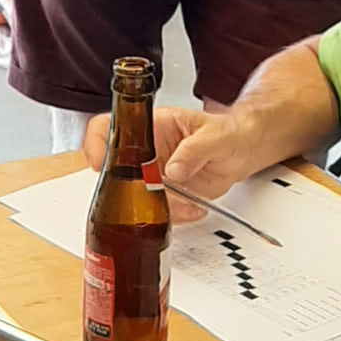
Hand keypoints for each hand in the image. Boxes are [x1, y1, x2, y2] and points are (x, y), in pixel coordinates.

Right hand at [83, 102, 223, 222]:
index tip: (101, 163)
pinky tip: (192, 206)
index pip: (109, 127)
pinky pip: (158, 211)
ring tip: (188, 201)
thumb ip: (195, 150)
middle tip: (155, 193)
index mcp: (152, 125)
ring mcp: (152, 174)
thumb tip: (174, 169)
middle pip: (117, 171)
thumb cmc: (228, 133)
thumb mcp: (215, 136)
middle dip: (130, 190)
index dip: (97, 144)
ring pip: (136, 198)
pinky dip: (174, 215)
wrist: (243, 152)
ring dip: (160, 207)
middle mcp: (146, 150)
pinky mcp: (165, 194)